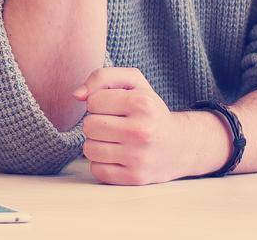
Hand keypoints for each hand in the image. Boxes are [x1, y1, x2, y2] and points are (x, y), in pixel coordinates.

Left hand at [73, 67, 229, 185]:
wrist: (180, 145)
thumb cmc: (149, 111)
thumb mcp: (133, 83)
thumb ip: (102, 77)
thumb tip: (77, 95)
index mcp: (142, 103)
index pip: (93, 101)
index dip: (99, 103)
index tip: (114, 108)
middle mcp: (142, 131)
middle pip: (89, 126)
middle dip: (96, 124)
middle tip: (114, 125)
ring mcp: (139, 157)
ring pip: (89, 149)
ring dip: (97, 144)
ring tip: (114, 141)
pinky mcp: (135, 178)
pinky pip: (97, 170)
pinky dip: (102, 163)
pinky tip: (117, 156)